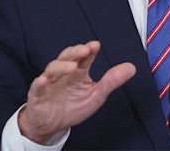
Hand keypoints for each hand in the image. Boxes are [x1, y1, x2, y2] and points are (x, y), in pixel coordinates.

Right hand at [18, 41, 135, 143]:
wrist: (53, 124)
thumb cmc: (72, 106)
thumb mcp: (96, 95)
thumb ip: (111, 81)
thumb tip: (131, 68)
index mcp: (78, 72)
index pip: (84, 57)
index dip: (89, 50)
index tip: (96, 45)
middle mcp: (64, 73)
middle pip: (67, 57)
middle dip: (75, 52)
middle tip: (85, 49)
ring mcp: (50, 83)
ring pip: (53, 69)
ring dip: (62, 66)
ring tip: (72, 67)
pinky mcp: (38, 95)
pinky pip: (37, 87)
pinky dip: (41, 83)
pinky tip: (45, 80)